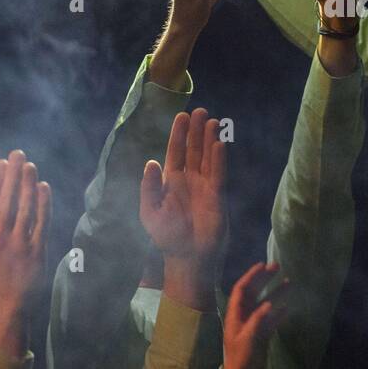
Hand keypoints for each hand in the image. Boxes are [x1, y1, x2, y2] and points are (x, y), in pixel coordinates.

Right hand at [0, 150, 49, 356]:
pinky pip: (41, 222)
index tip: (1, 162)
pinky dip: (43, 203)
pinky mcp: (36, 251)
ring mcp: (18, 244)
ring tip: (30, 165)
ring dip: (27, 184)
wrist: (6, 305)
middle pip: (6, 199)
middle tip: (16, 153)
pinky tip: (43, 187)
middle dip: (12, 174)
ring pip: (24, 207)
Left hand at [138, 109, 227, 309]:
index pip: (175, 152)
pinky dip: (219, 158)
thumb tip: (151, 162)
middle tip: (201, 111)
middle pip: (193, 149)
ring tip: (213, 120)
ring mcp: (205, 186)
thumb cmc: (166, 237)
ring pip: (207, 157)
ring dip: (209, 139)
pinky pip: (218, 172)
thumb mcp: (150, 213)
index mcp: (170, 182)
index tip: (182, 116)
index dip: (178, 134)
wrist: (187, 257)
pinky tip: (219, 143)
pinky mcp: (217, 195)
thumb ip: (149, 188)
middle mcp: (189, 180)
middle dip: (196, 131)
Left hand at [208, 262, 291, 368]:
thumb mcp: (248, 337)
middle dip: (264, 279)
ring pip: (265, 304)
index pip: (241, 289)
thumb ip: (258, 319)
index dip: (251, 276)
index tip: (263, 265)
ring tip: (288, 282)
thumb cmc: (241, 358)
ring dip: (275, 293)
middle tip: (277, 266)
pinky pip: (272, 319)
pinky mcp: (262, 335)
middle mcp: (243, 316)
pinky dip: (280, 311)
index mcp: (235, 314)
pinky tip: (289, 306)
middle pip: (254, 292)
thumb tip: (269, 304)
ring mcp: (253, 325)